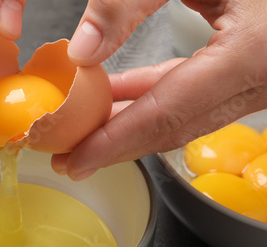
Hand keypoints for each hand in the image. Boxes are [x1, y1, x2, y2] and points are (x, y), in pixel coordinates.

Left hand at [53, 0, 266, 180]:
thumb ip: (130, 3)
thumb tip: (82, 51)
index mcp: (253, 52)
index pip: (167, 113)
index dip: (116, 142)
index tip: (77, 160)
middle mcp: (261, 78)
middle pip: (173, 128)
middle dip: (116, 146)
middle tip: (70, 158)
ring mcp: (258, 81)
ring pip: (181, 117)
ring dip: (130, 126)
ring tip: (84, 132)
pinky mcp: (248, 73)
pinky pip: (192, 97)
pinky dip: (150, 99)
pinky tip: (116, 97)